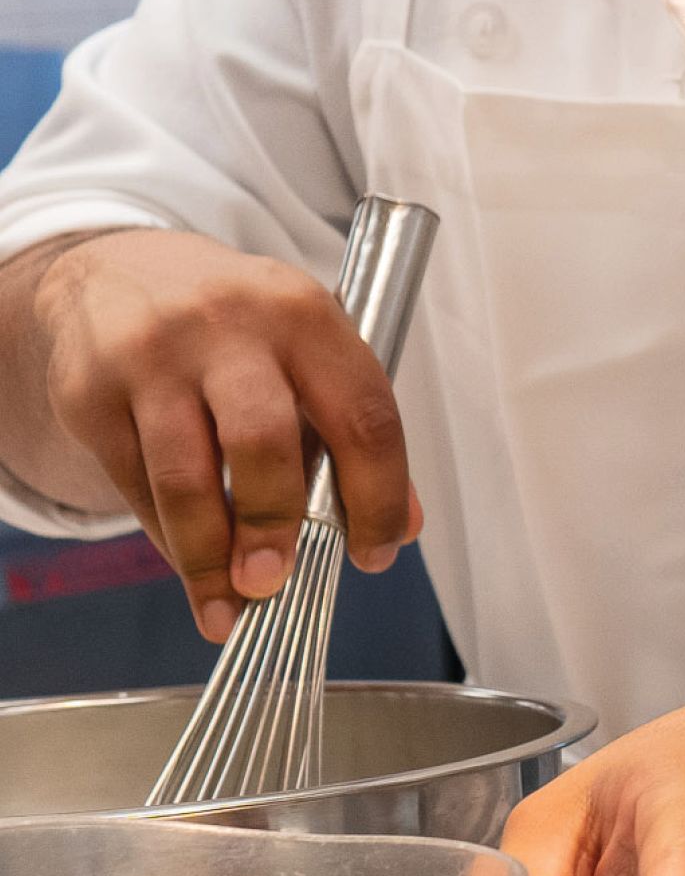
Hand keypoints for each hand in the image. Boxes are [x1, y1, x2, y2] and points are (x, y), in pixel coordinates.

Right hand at [23, 227, 417, 640]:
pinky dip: (169, 538)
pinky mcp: (91, 393)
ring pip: (185, 477)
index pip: (362, 415)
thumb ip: (356, 429)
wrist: (119, 270)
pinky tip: (192, 566)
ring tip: (229, 605)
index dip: (378, 496)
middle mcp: (228, 327)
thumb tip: (402, 525)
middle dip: (276, 525)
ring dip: (210, 556)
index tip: (376, 553)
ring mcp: (151, 358)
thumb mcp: (309, 348)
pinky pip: (135, 485)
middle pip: (263, 442)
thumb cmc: (238, 325)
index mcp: (306, 315)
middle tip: (279, 584)